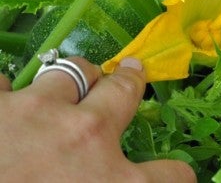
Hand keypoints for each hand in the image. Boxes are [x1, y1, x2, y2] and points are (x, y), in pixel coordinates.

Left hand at [0, 57, 195, 181]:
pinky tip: (3, 103)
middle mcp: (85, 138)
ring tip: (71, 82)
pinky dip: (2, 93)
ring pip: (71, 74)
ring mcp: (35, 114)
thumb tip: (112, 178)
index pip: (172, 177)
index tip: (178, 176)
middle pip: (122, 94)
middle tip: (131, 74)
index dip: (178, 176)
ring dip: (75, 78)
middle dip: (130, 83)